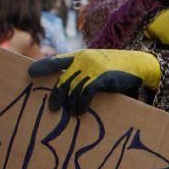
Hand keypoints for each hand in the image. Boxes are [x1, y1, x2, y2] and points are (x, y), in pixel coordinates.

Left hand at [28, 49, 160, 114]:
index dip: (43, 67)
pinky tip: (81, 111)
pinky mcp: (102, 77)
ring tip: (72, 113)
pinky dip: (81, 104)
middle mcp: (84, 60)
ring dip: (71, 104)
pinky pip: (85, 93)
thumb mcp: (98, 66)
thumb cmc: (118, 68)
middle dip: (57, 95)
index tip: (29, 73)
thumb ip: (84, 73)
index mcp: (80, 55)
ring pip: (73, 89)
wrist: (139, 64)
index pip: (57, 61)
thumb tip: (69, 88)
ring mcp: (92, 68)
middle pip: (63, 80)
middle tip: (53, 108)